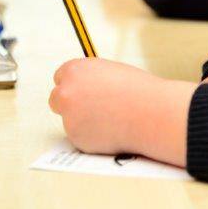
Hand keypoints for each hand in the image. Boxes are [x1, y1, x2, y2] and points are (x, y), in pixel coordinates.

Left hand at [49, 57, 195, 165]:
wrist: (151, 113)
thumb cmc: (138, 91)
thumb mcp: (112, 73)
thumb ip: (93, 79)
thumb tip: (87, 88)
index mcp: (75, 70)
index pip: (61, 77)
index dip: (73, 85)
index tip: (81, 92)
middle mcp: (66, 92)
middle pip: (56, 100)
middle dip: (70, 105)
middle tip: (90, 109)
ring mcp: (69, 116)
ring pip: (71, 121)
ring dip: (84, 123)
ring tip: (112, 120)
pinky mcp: (76, 138)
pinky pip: (81, 137)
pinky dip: (93, 137)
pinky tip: (112, 131)